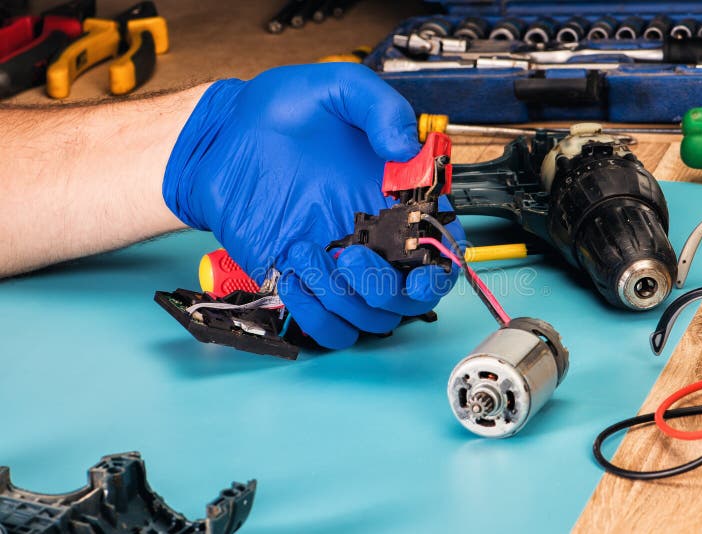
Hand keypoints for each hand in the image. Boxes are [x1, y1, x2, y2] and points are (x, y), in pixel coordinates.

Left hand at [163, 63, 464, 348]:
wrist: (226, 134)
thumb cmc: (282, 111)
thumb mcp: (337, 87)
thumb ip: (380, 108)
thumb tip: (406, 148)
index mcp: (395, 198)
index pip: (440, 248)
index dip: (441, 271)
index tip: (421, 273)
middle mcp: (374, 238)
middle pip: (406, 298)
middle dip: (384, 290)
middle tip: (350, 256)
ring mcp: (337, 264)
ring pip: (368, 318)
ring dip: (344, 300)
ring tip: (307, 254)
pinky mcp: (302, 279)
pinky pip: (326, 326)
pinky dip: (317, 317)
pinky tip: (294, 277)